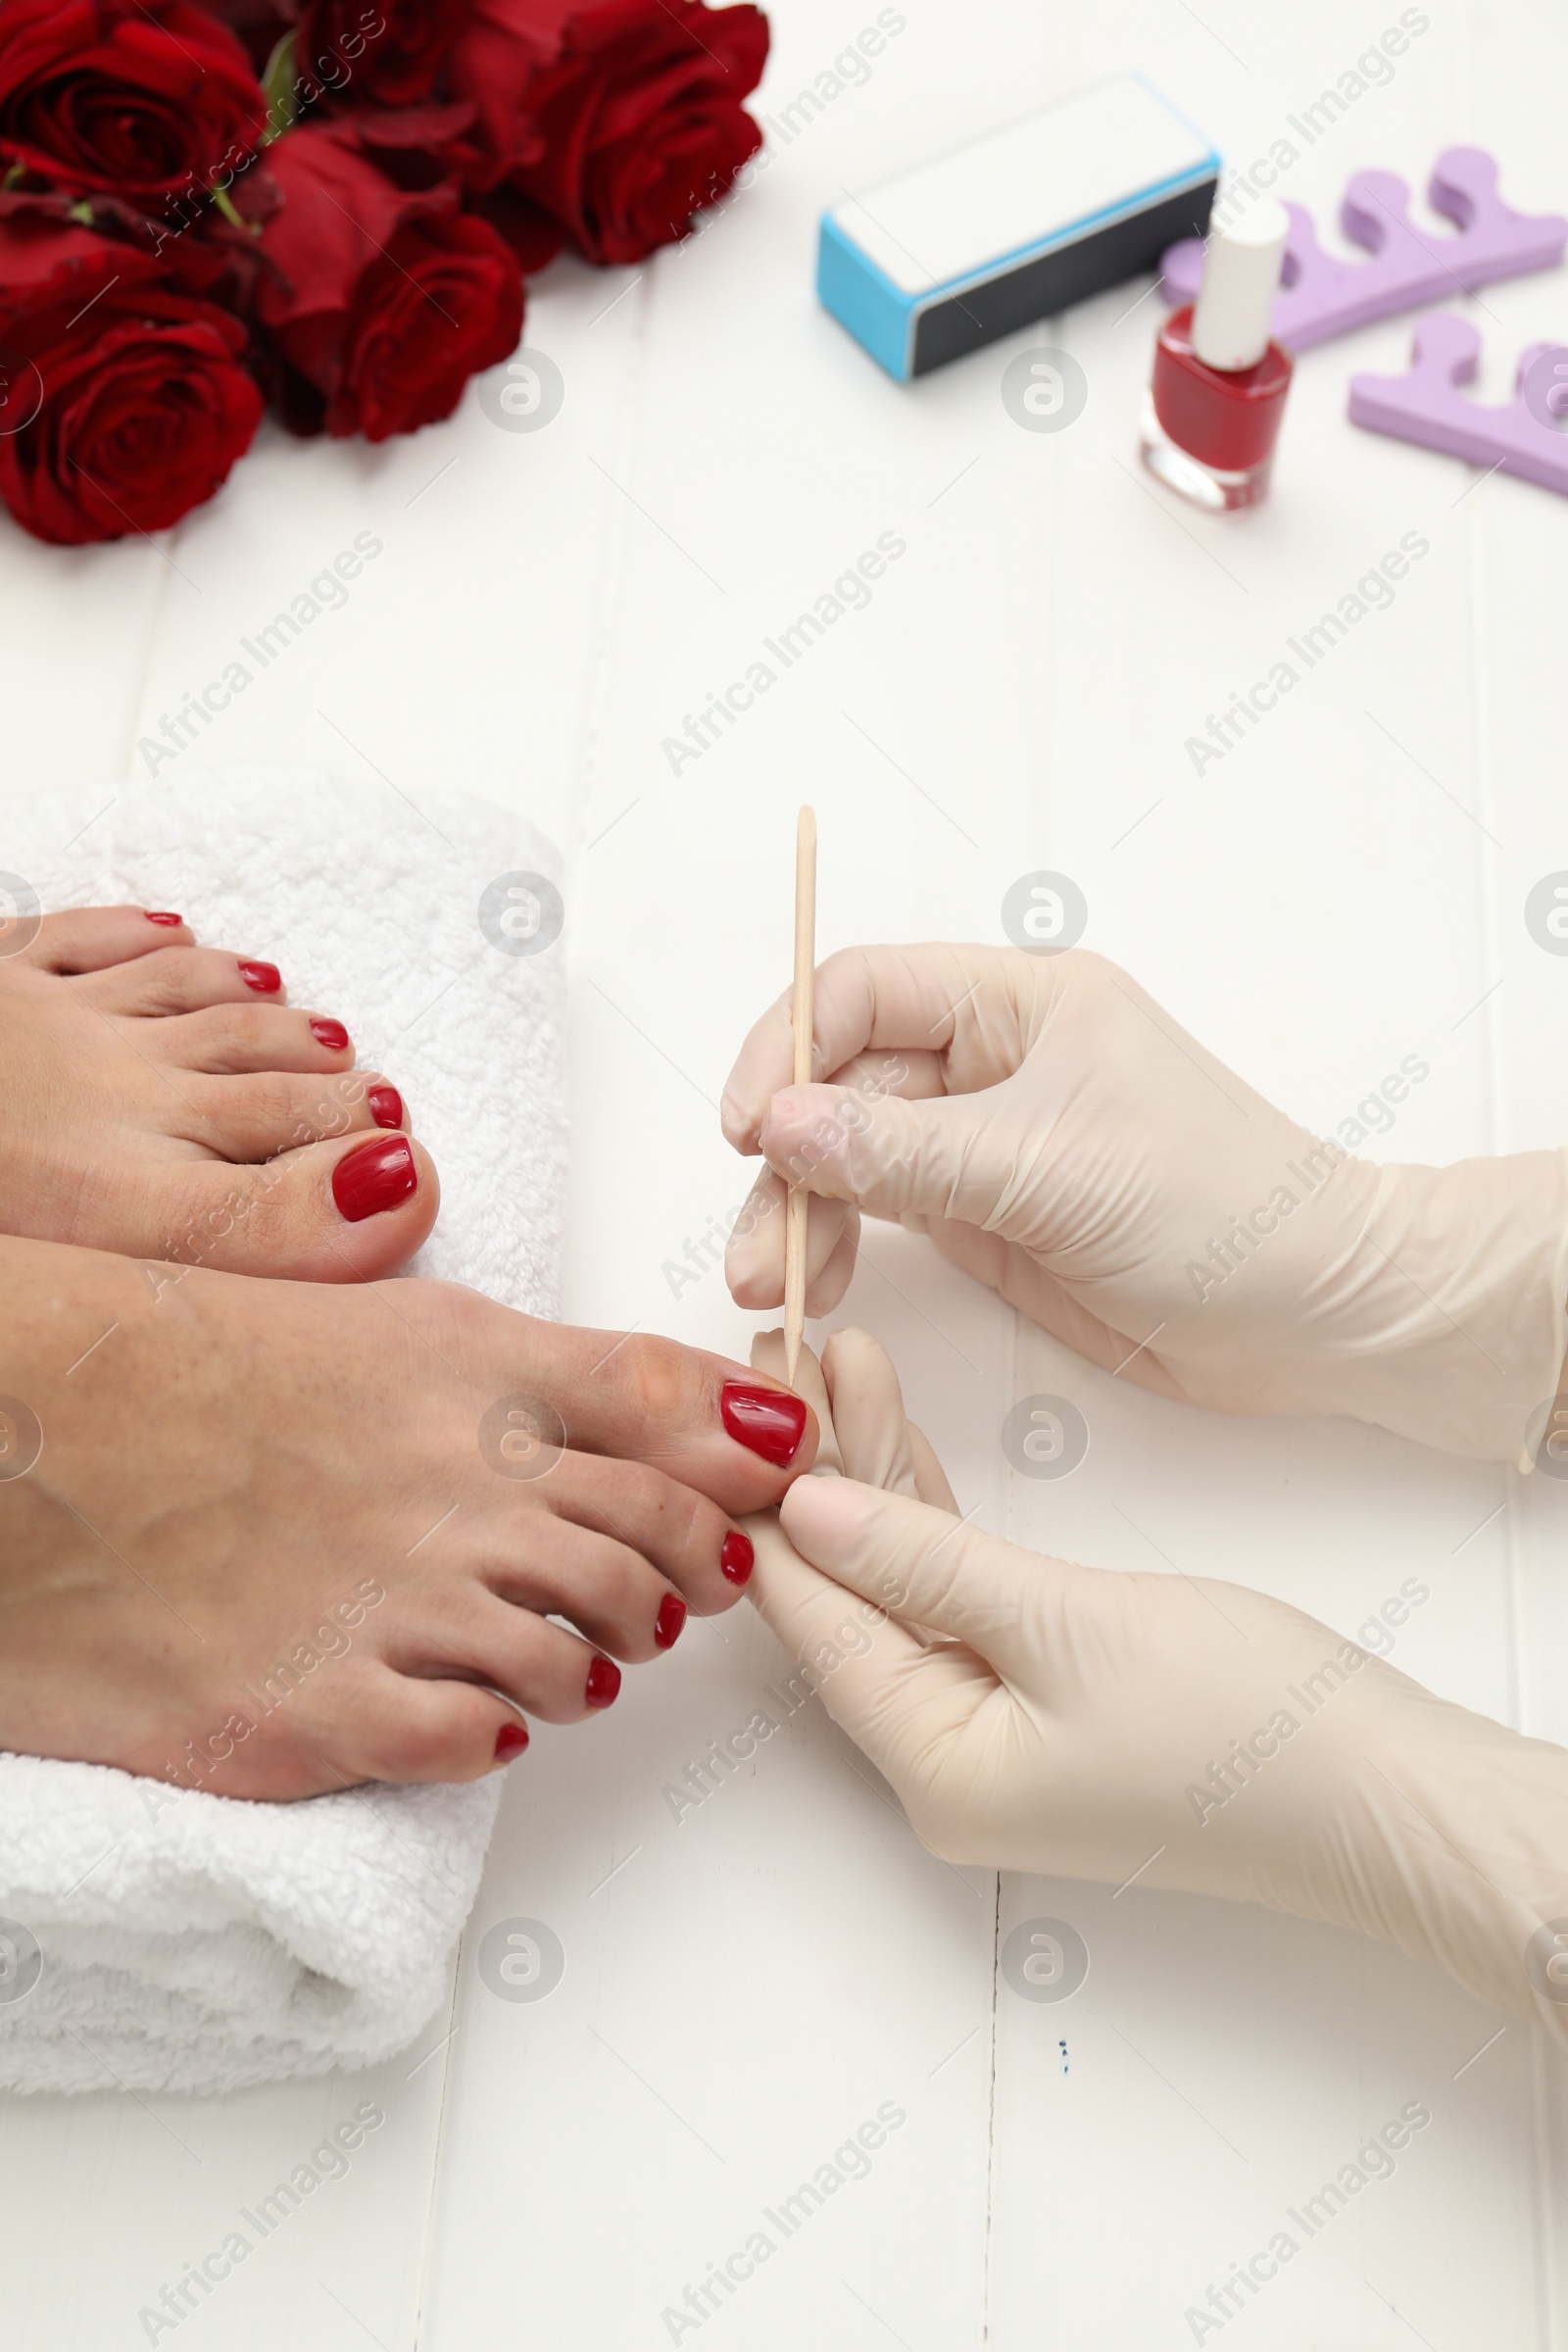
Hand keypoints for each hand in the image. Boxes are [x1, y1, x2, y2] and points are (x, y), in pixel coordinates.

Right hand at [0, 1236, 816, 1797]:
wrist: (16, 1446)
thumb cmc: (187, 1365)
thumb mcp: (388, 1321)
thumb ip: (554, 1365)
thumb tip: (724, 1403)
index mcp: (471, 1372)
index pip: (670, 1417)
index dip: (739, 1465)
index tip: (764, 1490)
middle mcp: (453, 1484)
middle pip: (653, 1548)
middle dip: (682, 1578)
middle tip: (666, 1590)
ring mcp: (391, 1603)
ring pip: (584, 1658)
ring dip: (594, 1662)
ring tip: (565, 1653)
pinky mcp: (318, 1712)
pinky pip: (476, 1742)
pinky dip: (498, 1728)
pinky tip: (473, 1706)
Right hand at [723, 944, 1567, 1463]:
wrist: (1317, 1312)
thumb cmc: (1218, 1207)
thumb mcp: (1047, 1169)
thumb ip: (903, 1148)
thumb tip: (776, 1124)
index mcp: (1021, 1000)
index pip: (863, 991)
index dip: (787, 1047)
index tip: (744, 1129)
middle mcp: (993, 1058)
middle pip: (840, 1080)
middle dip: (784, 1157)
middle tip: (754, 1249)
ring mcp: (983, 1140)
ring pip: (848, 1155)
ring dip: (801, 1215)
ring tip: (774, 1289)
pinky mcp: (984, 1216)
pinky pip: (879, 1213)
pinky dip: (838, 1246)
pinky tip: (818, 1292)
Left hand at [746, 1327, 1567, 2038]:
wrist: (1382, 1794)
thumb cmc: (1242, 1723)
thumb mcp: (1065, 1621)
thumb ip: (925, 1561)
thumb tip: (804, 1510)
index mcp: (932, 1769)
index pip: (812, 1619)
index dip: (767, 1501)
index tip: (736, 1397)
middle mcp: (942, 1766)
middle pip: (845, 1599)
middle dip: (815, 1471)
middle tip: (782, 1352)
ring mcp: (991, 1739)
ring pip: (897, 1589)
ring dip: (871, 1479)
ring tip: (837, 1360)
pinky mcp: (1039, 1704)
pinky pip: (953, 1601)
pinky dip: (928, 1520)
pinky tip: (897, 1435)